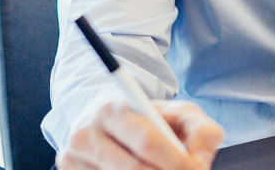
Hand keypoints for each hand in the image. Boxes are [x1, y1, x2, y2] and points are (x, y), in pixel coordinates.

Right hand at [56, 99, 223, 169]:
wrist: (109, 122)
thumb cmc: (151, 121)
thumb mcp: (181, 115)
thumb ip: (202, 132)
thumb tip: (199, 161)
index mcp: (114, 110)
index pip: (146, 142)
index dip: (174, 162)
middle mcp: (87, 133)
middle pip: (133, 169)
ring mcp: (73, 158)